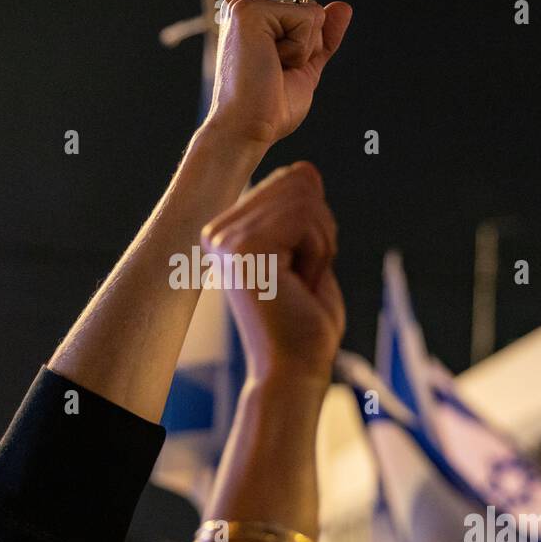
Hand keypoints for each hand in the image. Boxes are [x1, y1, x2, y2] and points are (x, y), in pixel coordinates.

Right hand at [202, 162, 343, 382]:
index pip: (293, 180)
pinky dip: (318, 253)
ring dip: (320, 245)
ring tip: (299, 284)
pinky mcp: (241, 246)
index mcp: (228, 232)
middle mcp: (218, 232)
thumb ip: (304, 211)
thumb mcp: (309, 254)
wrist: (294, 372)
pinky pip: (305, 218)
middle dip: (321, 231)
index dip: (318, 224)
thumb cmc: (306, 325)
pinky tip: (298, 285)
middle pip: (300, 181)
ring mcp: (226, 238)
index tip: (301, 271)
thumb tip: (305, 169)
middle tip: (304, 279)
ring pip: (305, 197)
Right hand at [203, 0, 351, 149]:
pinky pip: (307, 17)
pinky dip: (298, 49)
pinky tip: (269, 61)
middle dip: (307, 48)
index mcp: (254, 18)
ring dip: (302, 51)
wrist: (248, 129)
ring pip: (313, 13)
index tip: (276, 72)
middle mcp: (244, 5)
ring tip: (269, 67)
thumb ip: (323, 38)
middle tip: (273, 72)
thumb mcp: (305, 68)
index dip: (307, 51)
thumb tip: (344, 7)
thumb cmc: (269, 108)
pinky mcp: (249, 10)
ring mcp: (244, 5)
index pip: (309, 17)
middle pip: (313, 11)